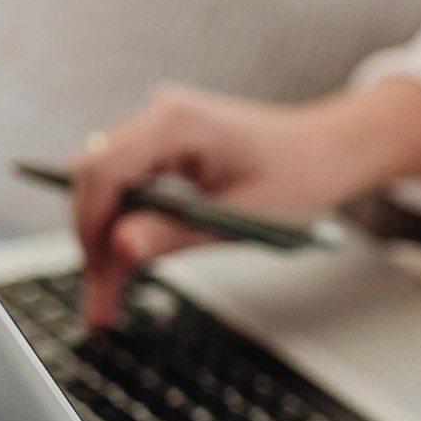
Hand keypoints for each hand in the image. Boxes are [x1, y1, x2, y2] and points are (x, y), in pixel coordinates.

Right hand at [70, 78, 420, 326]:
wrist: (330, 150)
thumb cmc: (301, 174)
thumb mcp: (240, 217)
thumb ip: (177, 233)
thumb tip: (120, 250)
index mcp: (177, 122)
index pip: (104, 171)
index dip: (90, 228)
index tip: (94, 277)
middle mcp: (160, 116)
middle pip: (96, 180)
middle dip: (93, 243)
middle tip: (101, 304)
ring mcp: (159, 129)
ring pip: (106, 188)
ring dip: (106, 241)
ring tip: (111, 298)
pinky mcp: (163, 146)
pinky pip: (128, 188)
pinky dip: (126, 227)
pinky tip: (128, 268)